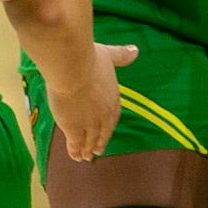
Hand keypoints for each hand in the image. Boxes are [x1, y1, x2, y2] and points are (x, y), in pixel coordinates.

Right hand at [46, 43, 138, 161]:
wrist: (73, 68)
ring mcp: (89, 123)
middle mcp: (104, 115)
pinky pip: (75, 144)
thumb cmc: (90, 59)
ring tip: (84, 157)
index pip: (112, 118)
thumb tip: (135, 50)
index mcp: (113, 99)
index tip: (105, 134)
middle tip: (96, 151)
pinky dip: (75, 151)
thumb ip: (121, 56)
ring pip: (89, 141)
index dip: (108, 127)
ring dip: (87, 150)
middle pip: (102, 133)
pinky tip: (74, 156)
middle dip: (98, 143)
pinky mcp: (73, 128)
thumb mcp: (109, 55)